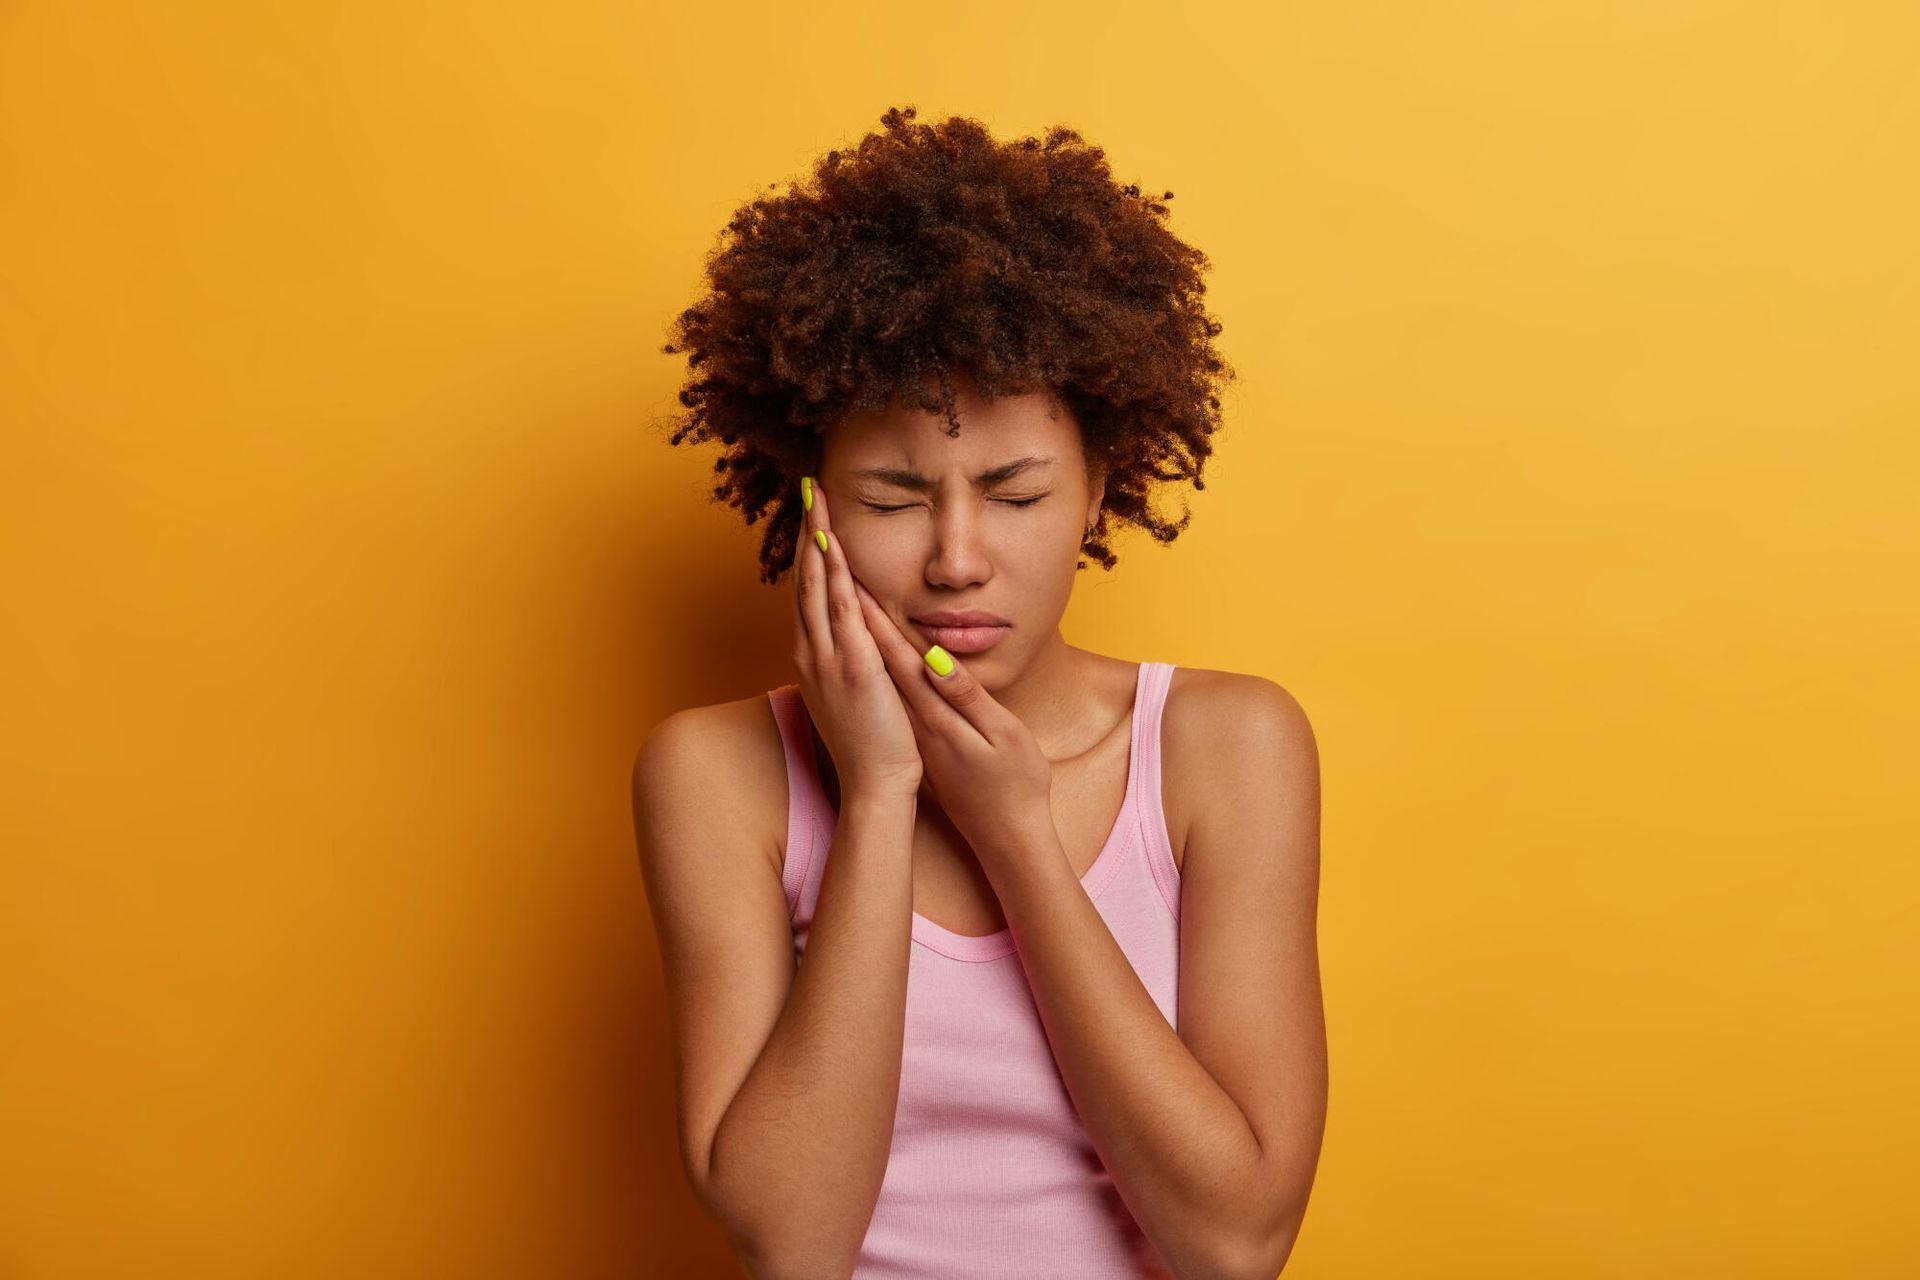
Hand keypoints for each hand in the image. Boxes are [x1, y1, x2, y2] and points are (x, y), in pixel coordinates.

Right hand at [790, 477, 922, 799]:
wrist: (875, 785)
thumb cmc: (868, 746)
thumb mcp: (848, 698)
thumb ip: (845, 666)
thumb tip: (849, 646)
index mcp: (811, 658)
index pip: (806, 593)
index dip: (808, 551)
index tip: (812, 516)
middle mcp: (811, 652)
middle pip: (804, 579)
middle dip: (807, 532)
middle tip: (810, 490)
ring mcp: (827, 658)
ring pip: (816, 586)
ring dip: (816, 540)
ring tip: (817, 500)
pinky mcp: (852, 665)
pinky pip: (839, 610)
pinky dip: (832, 575)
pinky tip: (832, 544)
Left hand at [850, 583, 1052, 869]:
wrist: (1006, 836)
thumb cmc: (1015, 785)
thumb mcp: (1001, 737)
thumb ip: (966, 696)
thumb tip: (934, 659)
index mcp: (933, 715)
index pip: (895, 655)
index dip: (874, 615)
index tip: (852, 579)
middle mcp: (914, 723)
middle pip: (876, 661)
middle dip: (854, 614)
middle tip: (832, 574)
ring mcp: (914, 735)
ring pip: (876, 677)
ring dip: (856, 637)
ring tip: (836, 600)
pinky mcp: (918, 745)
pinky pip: (886, 696)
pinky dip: (870, 666)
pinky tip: (862, 652)